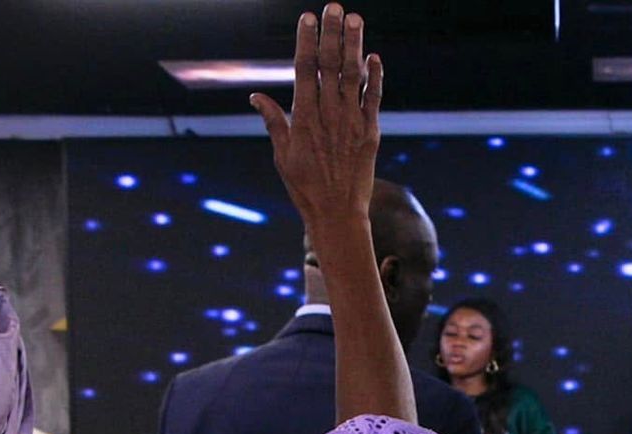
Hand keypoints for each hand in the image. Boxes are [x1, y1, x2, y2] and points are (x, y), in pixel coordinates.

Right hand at [249, 6, 381, 231]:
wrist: (338, 214)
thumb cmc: (306, 187)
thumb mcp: (283, 155)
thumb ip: (274, 121)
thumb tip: (256, 96)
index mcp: (304, 118)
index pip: (305, 70)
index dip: (307, 41)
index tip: (308, 18)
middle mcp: (329, 115)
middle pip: (330, 65)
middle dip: (332, 33)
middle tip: (334, 6)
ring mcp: (352, 122)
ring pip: (353, 76)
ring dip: (355, 45)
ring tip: (355, 19)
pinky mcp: (371, 133)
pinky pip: (374, 99)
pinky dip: (376, 77)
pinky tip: (375, 56)